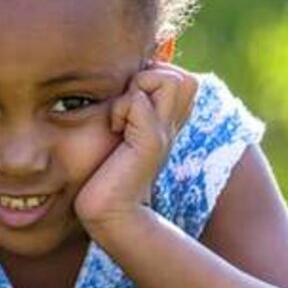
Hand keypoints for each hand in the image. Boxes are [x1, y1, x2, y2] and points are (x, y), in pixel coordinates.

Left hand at [74, 63, 198, 228]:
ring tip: (120, 120)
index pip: (179, 77)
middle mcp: (172, 125)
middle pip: (181, 76)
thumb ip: (128, 110)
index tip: (129, 105)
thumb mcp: (120, 134)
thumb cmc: (106, 174)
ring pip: (167, 79)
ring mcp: (164, 133)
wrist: (110, 211)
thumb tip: (122, 82)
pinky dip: (120, 110)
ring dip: (135, 91)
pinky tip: (114, 132)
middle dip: (147, 80)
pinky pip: (138, 101)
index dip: (150, 79)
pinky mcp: (150, 142)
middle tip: (126, 109)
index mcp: (167, 122)